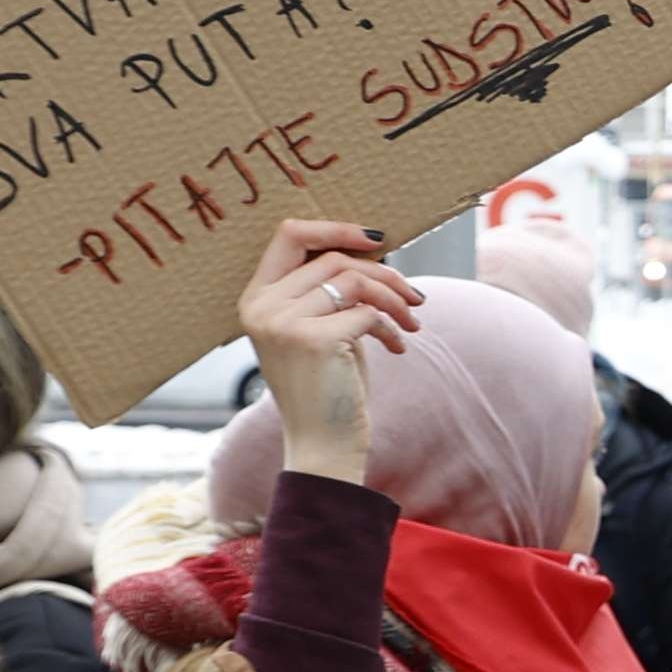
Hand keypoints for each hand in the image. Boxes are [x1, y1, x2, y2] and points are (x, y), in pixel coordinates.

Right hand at [237, 218, 421, 486]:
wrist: (323, 444)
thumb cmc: (327, 385)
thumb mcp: (320, 328)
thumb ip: (329, 288)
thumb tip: (371, 245)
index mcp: (255, 298)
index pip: (289, 234)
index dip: (336, 227)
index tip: (377, 239)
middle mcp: (261, 306)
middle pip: (333, 258)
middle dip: (384, 273)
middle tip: (415, 296)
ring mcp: (282, 322)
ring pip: (354, 280)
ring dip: (394, 299)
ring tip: (412, 323)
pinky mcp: (312, 339)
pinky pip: (367, 312)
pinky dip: (392, 327)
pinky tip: (398, 347)